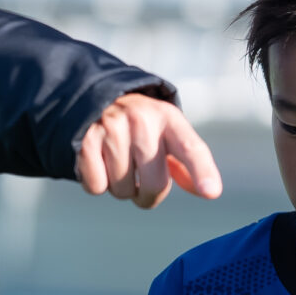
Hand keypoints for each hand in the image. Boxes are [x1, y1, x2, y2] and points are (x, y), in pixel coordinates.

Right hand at [77, 92, 220, 210]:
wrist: (96, 98)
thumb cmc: (141, 126)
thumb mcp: (167, 134)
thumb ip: (187, 163)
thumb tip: (207, 191)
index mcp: (168, 118)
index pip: (190, 148)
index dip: (201, 171)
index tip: (210, 192)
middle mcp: (141, 120)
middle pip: (155, 184)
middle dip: (148, 195)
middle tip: (141, 182)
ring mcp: (112, 128)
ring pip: (122, 190)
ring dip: (120, 188)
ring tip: (118, 163)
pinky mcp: (85, 140)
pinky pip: (96, 186)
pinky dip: (97, 183)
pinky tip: (99, 161)